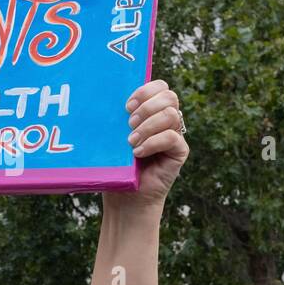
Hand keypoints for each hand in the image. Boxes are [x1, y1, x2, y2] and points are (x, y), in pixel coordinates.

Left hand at [107, 79, 188, 213]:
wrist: (125, 197)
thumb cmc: (116, 166)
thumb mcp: (113, 137)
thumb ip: (116, 118)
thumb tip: (104, 99)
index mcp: (152, 111)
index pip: (160, 87)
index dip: (145, 91)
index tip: (126, 106)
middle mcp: (166, 120)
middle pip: (169, 96)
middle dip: (147, 106)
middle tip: (129, 124)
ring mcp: (175, 135)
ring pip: (171, 114)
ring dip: (148, 126)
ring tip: (131, 142)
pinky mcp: (179, 152)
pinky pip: (172, 137)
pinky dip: (153, 143)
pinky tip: (138, 153)